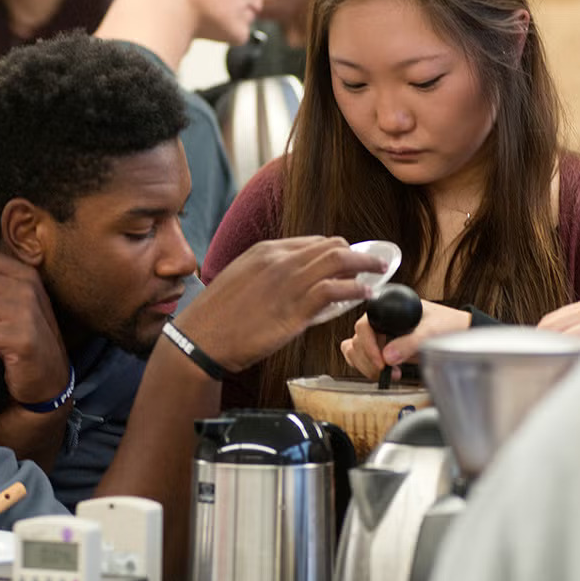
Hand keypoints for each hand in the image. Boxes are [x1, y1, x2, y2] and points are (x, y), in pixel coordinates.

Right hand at [174, 236, 387, 372]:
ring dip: (364, 266)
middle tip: (371, 263)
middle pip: (330, 247)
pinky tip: (365, 294)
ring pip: (338, 263)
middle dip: (355, 253)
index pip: (312, 242)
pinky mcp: (294, 309)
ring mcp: (288, 283)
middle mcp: (280, 260)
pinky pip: (335, 291)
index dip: (335, 250)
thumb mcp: (240, 281)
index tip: (348, 259)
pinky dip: (355, 289)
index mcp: (265, 251)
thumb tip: (290, 282)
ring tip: (379, 272)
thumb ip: (267, 275)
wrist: (200, 338)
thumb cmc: (216, 317)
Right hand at [341, 300, 471, 380]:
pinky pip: (359, 356)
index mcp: (389, 308)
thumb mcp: (431, 332)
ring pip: (354, 350)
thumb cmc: (448, 324)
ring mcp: (379, 335)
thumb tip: (387, 357)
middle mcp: (381, 321)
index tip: (381, 361)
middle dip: (368, 360)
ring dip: (365, 365)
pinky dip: (364, 366)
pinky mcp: (381, 348)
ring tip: (388, 374)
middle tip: (386, 371)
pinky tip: (382, 372)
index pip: (364, 325)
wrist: (459, 334)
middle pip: (356, 340)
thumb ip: (410, 343)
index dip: (368, 345)